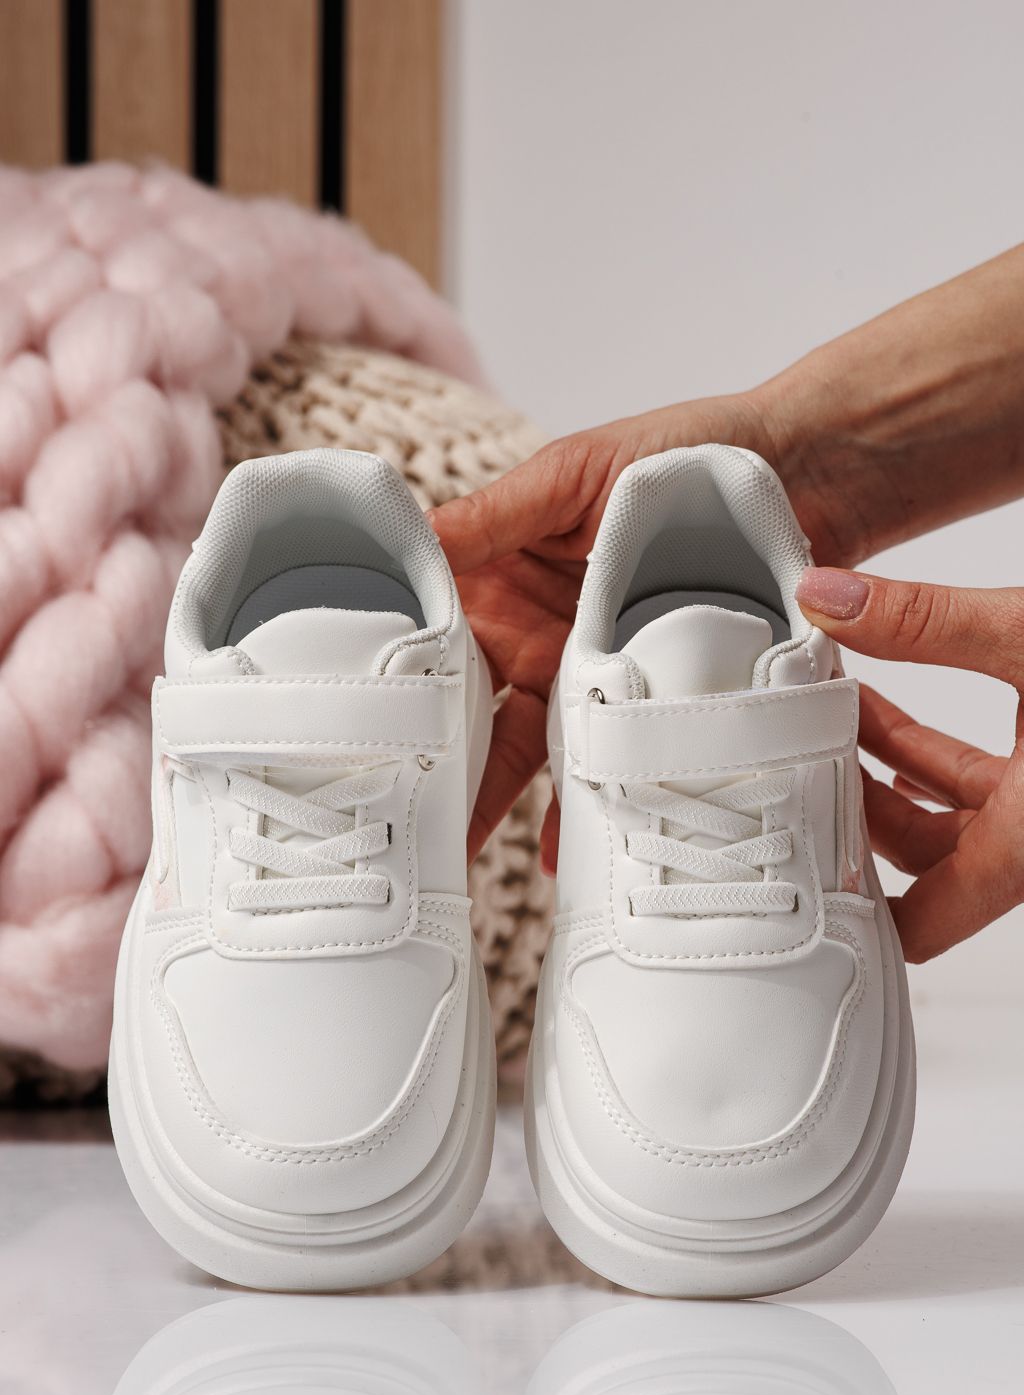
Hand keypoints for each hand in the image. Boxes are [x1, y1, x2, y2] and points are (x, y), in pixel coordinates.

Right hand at [433, 392, 800, 860]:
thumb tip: (415, 539)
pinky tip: (576, 852)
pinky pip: (626, 764)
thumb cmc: (678, 451)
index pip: (439, 650)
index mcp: (508, 588)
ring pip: (546, 756)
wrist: (803, 468)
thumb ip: (497, 515)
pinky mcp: (666, 704)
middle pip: (480, 721)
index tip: (366, 742)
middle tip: (403, 828)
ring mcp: (607, 679)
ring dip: (508, 806)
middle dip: (444, 776)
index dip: (403, 693)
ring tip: (467, 857)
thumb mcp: (574, 474)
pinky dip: (601, 808)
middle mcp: (546, 643)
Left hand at [796, 567, 1023, 961]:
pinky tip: (882, 702)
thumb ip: (925, 622)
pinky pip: (978, 784)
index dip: (855, 907)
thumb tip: (830, 595)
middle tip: (794, 750)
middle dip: (853, 801)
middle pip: (919, 855)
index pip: (927, 923)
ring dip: (882, 766)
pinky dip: (925, 753)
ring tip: (825, 707)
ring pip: (945, 815)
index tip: (791, 875)